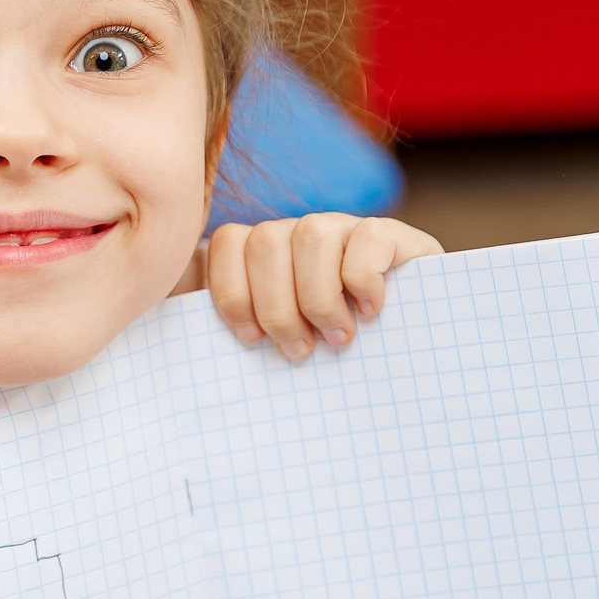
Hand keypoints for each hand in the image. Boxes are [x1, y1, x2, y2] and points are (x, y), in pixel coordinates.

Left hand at [205, 213, 442, 358]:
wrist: (412, 364)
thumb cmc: (326, 367)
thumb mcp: (272, 348)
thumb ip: (237, 334)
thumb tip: (186, 321)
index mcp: (266, 256)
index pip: (228, 241)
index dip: (233, 292)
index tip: (252, 339)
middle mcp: (302, 235)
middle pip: (265, 240)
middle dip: (277, 306)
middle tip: (300, 349)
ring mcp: (347, 230)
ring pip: (311, 233)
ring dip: (319, 296)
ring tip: (338, 336)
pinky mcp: (394, 237)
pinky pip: (367, 237)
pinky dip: (363, 279)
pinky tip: (370, 310)